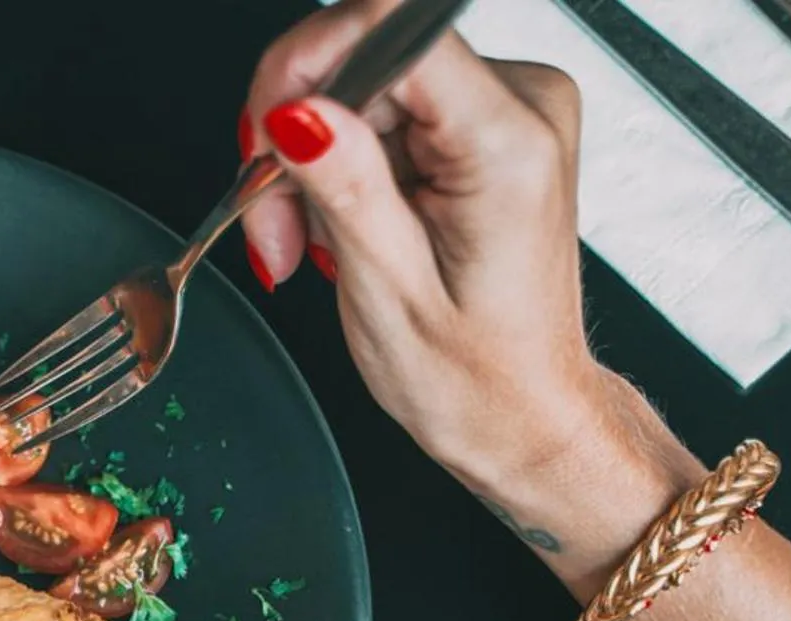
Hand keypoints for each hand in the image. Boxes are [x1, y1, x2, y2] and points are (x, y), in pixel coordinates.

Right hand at [240, 0, 702, 595]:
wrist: (525, 413)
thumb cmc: (475, 377)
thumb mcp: (387, 290)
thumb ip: (343, 184)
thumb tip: (297, 107)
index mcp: (508, 146)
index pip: (393, 28)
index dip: (308, 65)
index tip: (264, 129)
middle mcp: (522, 108)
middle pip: (366, 57)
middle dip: (294, 134)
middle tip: (273, 224)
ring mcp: (507, 110)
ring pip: (361, 85)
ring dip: (309, 160)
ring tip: (302, 242)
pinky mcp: (483, 123)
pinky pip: (383, 109)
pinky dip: (340, 165)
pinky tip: (338, 225)